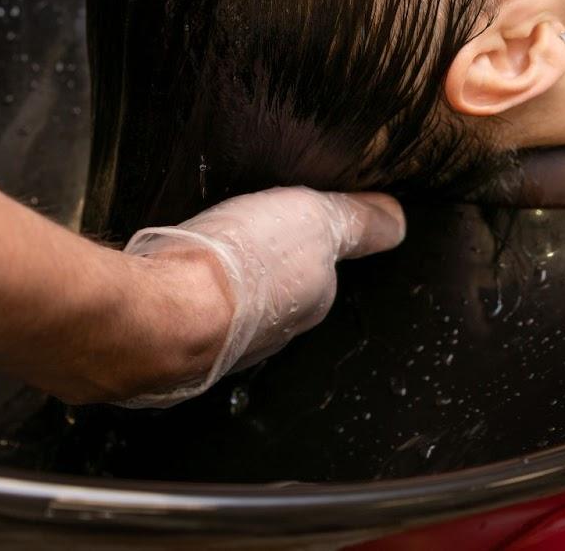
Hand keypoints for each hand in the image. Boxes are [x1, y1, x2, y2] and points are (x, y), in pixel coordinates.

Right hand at [115, 187, 405, 406]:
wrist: (167, 311)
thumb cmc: (241, 265)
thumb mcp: (315, 218)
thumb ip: (358, 223)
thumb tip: (397, 221)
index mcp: (309, 302)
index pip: (319, 276)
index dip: (305, 244)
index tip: (286, 222)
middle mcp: (271, 333)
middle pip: (273, 295)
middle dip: (260, 270)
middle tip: (242, 233)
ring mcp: (222, 345)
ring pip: (228, 308)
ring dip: (216, 283)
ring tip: (202, 251)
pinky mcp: (174, 346)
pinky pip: (183, 314)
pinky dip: (179, 294)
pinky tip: (167, 274)